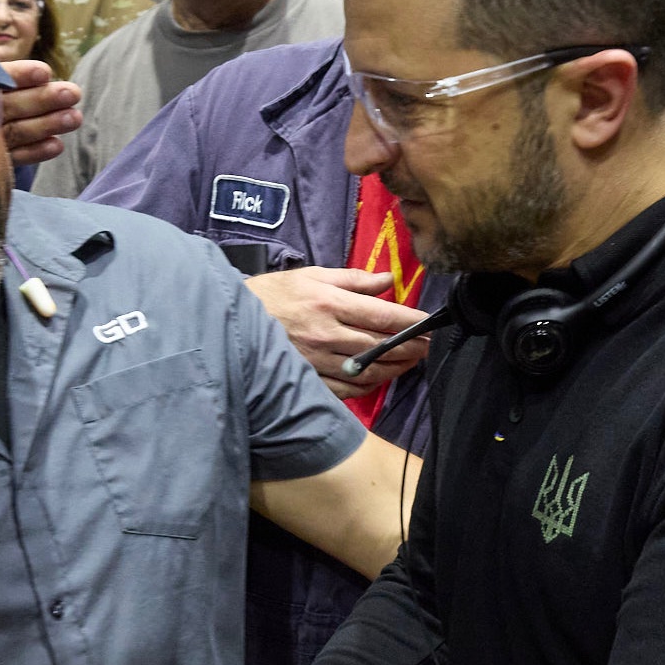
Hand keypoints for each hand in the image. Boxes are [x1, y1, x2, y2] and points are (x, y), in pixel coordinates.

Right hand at [0, 58, 81, 166]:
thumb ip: (1, 70)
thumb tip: (38, 68)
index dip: (19, 75)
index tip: (45, 72)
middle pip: (8, 106)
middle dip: (42, 99)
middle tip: (74, 93)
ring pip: (14, 132)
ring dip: (46, 125)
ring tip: (75, 118)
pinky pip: (12, 158)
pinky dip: (34, 152)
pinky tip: (57, 146)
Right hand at [245, 268, 430, 394]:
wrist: (235, 320)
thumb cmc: (276, 293)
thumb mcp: (313, 275)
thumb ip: (354, 279)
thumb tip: (389, 280)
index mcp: (328, 303)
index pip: (381, 315)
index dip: (411, 321)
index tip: (429, 324)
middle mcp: (325, 334)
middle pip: (379, 346)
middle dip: (409, 347)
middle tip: (427, 345)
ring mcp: (316, 361)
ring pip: (367, 371)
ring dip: (394, 368)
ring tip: (410, 362)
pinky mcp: (307, 379)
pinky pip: (345, 389)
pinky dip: (367, 386)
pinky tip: (379, 378)